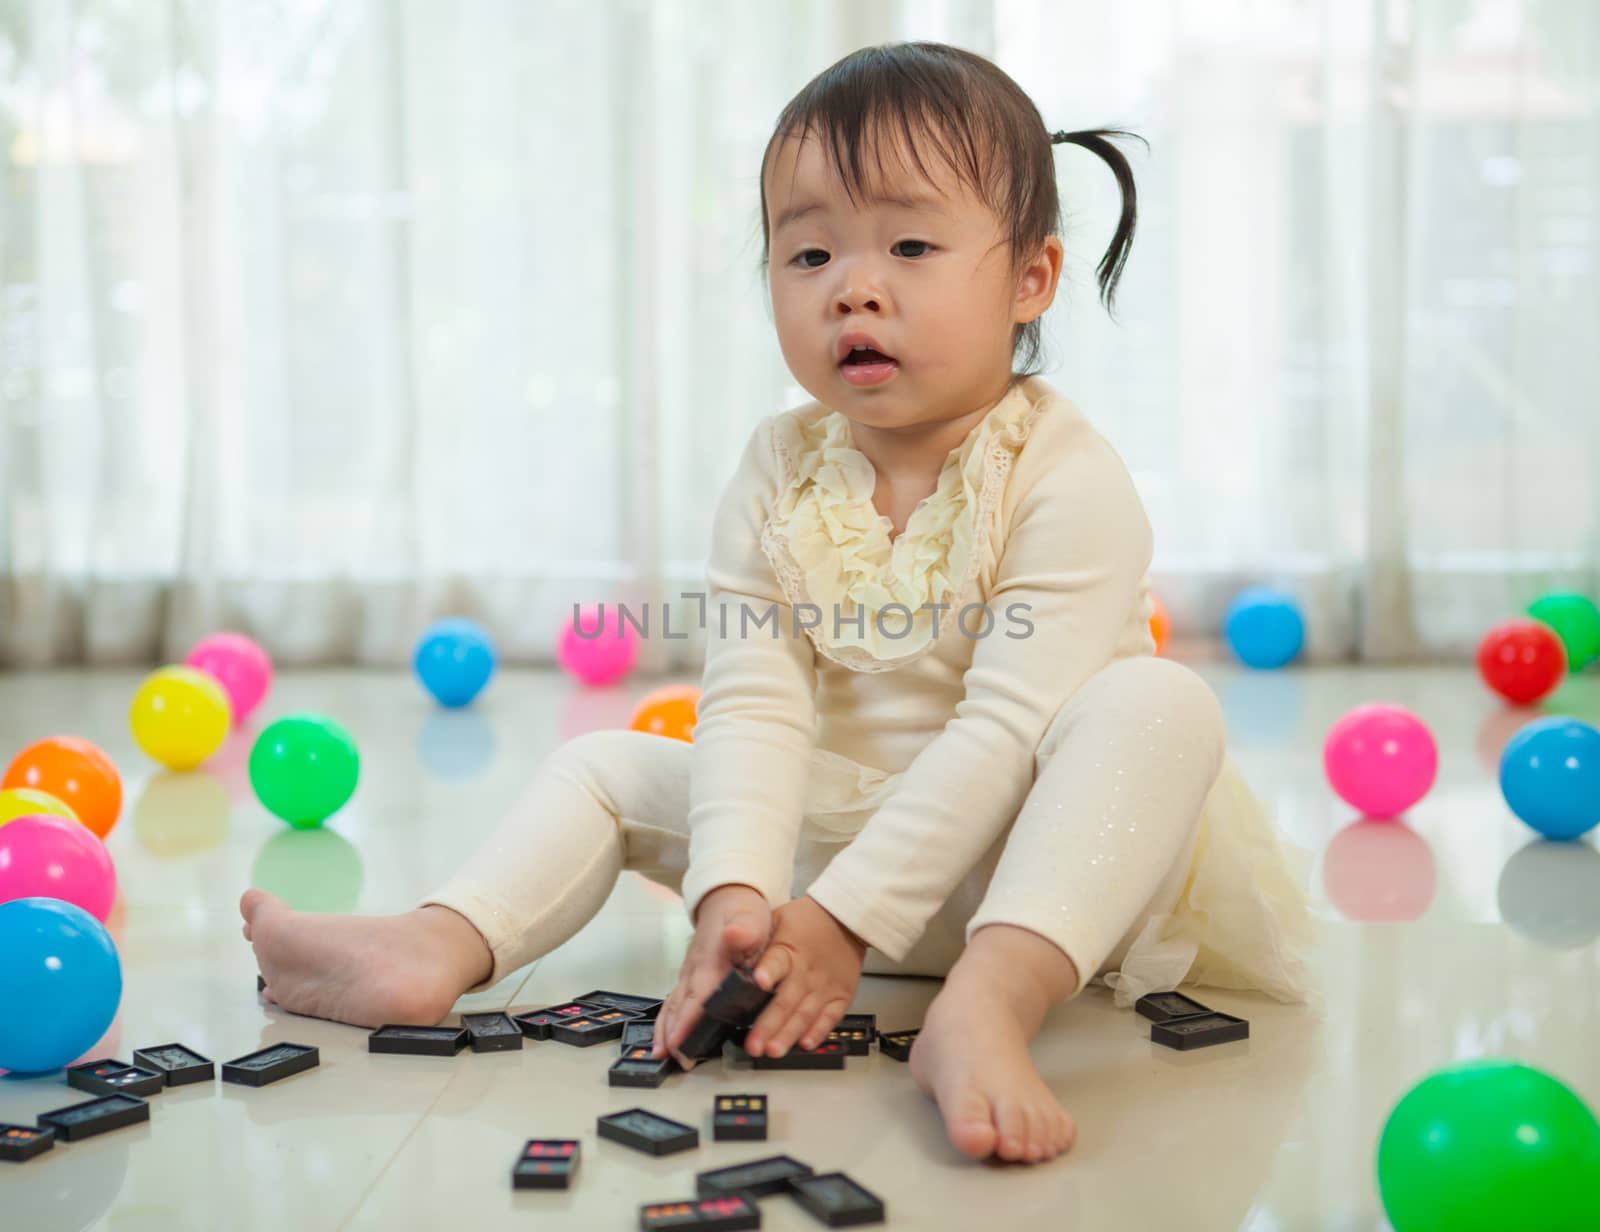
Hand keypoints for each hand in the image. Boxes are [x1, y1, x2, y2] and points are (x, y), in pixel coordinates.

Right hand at [653, 883, 770, 1069]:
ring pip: (672, 1006)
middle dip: (675, 1034)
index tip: (680, 1041)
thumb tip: (735, 935)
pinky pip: (674, 1003)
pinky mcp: (689, 978)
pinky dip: (667, 1022)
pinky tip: (665, 1040)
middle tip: (675, 1060)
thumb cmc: (742, 913)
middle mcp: (694, 971)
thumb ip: (743, 930)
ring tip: (661, 1056)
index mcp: (710, 962)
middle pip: (680, 1006)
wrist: (727, 899)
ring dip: (666, 1031)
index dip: (688, 1020)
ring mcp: (689, 975)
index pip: (698, 996)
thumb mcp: (750, 918)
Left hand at [743, 895, 866, 1058]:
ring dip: (789, 1034)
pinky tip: (805, 1044)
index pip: (777, 961)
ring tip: (773, 1050)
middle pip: (787, 1000)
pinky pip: (830, 1018)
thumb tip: (727, 943)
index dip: (768, 972)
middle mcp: (807, 971)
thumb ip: (754, 939)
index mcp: (789, 949)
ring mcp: (826, 986)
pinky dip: (818, 1032)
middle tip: (754, 1044)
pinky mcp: (841, 996)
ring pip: (805, 1015)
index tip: (759, 982)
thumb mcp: (775, 920)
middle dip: (769, 1024)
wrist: (844, 920)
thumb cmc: (805, 923)